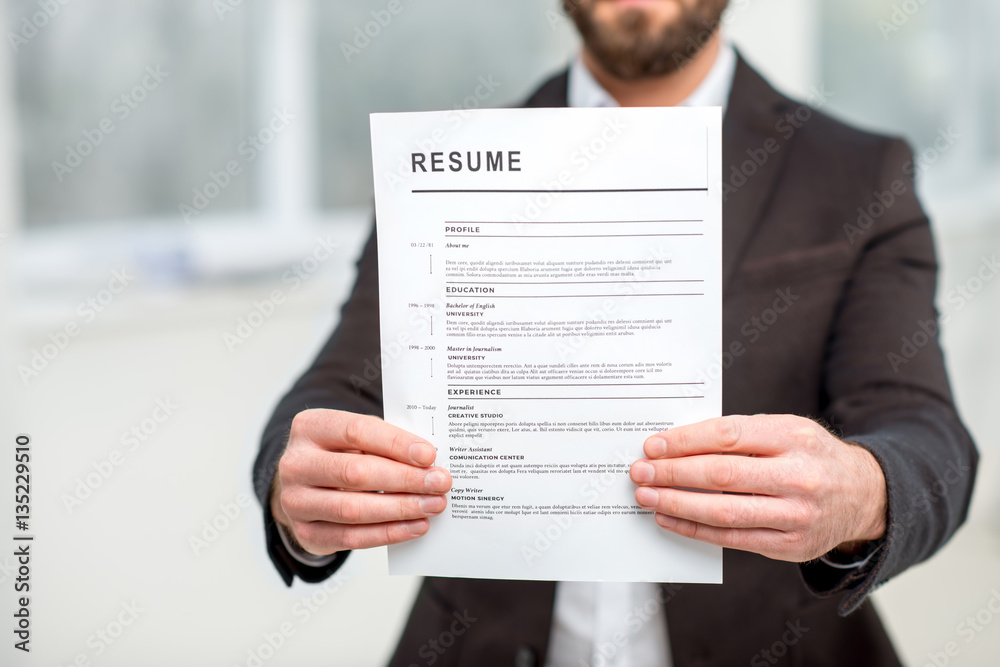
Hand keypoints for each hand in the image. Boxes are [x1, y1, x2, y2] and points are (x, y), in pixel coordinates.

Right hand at [271, 409, 451, 555]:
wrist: (306, 487)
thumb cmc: (341, 455)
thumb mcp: (355, 438)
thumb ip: (385, 443)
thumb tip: (428, 461)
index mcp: (310, 427)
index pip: (357, 431)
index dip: (396, 444)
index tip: (429, 455)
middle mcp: (296, 463)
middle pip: (356, 472)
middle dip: (405, 479)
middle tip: (439, 483)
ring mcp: (295, 501)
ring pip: (353, 509)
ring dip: (400, 509)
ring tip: (433, 505)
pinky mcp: (305, 532)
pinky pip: (351, 538)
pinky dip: (389, 533)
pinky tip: (416, 526)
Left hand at [628, 414, 886, 561]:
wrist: (864, 495)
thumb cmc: (808, 456)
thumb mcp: (784, 429)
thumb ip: (739, 434)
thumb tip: (675, 444)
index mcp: (794, 437)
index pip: (728, 436)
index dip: (685, 442)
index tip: (653, 445)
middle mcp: (799, 476)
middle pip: (722, 475)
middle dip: (673, 473)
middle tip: (640, 471)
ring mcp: (796, 515)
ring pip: (724, 511)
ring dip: (676, 504)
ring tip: (646, 496)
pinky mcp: (791, 546)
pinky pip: (732, 538)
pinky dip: (694, 528)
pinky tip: (669, 517)